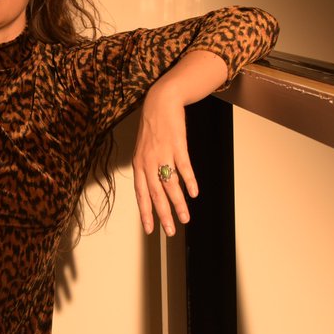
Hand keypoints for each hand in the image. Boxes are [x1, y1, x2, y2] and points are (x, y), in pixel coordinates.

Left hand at [132, 85, 197, 235]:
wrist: (160, 102)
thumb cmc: (152, 127)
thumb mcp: (143, 149)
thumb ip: (147, 169)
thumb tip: (153, 189)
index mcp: (139, 164)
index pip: (141, 194)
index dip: (146, 212)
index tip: (150, 229)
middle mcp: (148, 161)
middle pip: (155, 193)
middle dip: (163, 215)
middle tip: (170, 231)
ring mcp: (163, 153)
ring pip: (170, 184)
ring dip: (178, 203)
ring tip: (185, 218)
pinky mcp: (177, 145)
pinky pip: (184, 167)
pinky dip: (189, 181)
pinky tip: (194, 193)